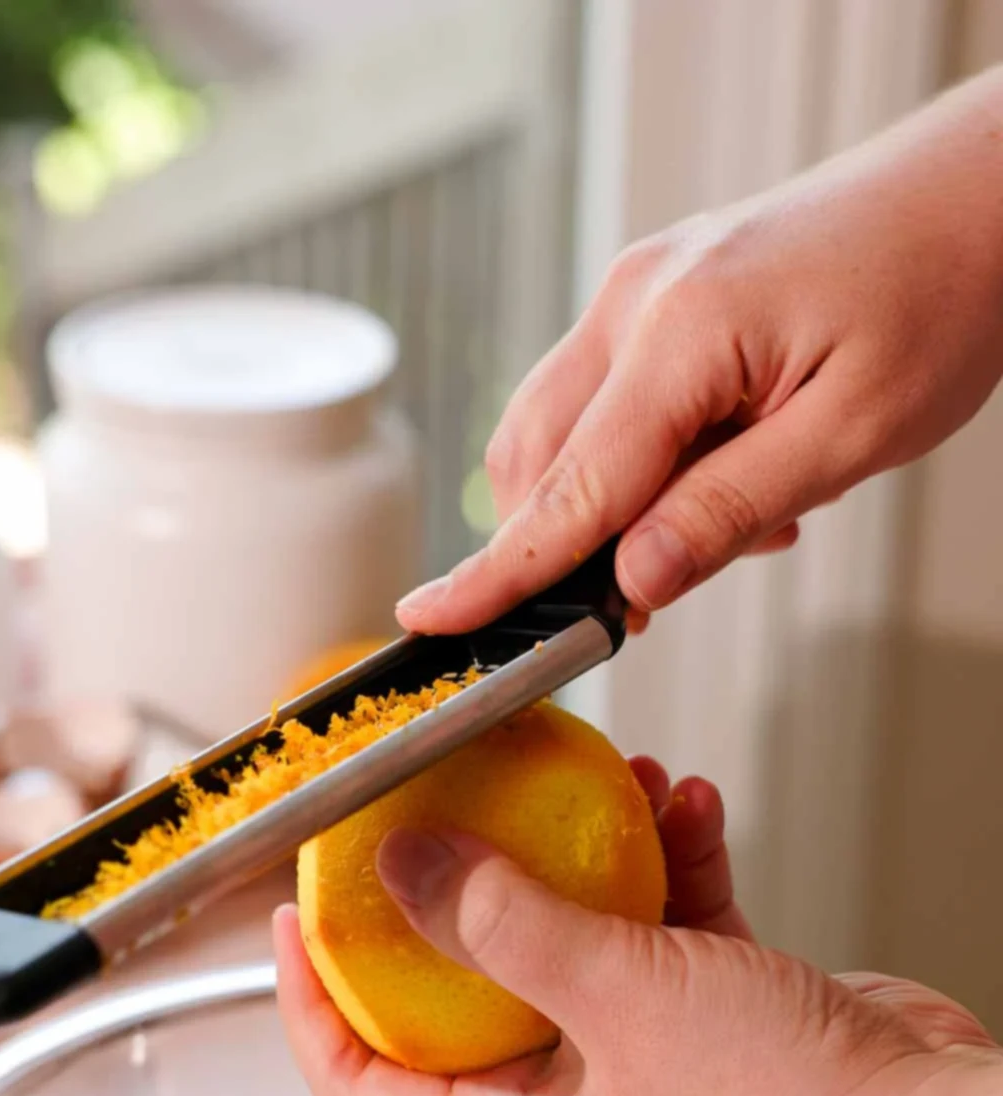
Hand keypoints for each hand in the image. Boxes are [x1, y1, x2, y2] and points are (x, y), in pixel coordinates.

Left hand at [274, 760, 1002, 1095]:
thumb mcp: (616, 995)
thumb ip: (502, 925)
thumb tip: (399, 869)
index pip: (366, 1086)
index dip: (308, 1009)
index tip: (294, 920)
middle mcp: (570, 1086)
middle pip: (458, 991)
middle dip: (447, 895)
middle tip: (429, 811)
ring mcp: (642, 1041)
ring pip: (569, 932)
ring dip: (571, 853)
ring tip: (589, 781)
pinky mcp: (711, 998)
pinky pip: (660, 912)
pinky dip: (665, 854)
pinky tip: (684, 801)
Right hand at [396, 69, 1002, 634]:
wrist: (971, 195)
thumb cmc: (937, 296)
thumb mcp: (852, 434)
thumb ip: (729, 510)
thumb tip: (635, 582)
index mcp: (681, 332)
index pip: (568, 489)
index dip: (497, 572)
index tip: (427, 620)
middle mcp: (633, 301)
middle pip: (538, 463)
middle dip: (571, 550)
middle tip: (657, 598)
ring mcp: (634, 292)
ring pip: (557, 434)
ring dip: (605, 509)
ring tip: (727, 518)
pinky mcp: (651, 296)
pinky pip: (600, 402)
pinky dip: (632, 465)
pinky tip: (720, 472)